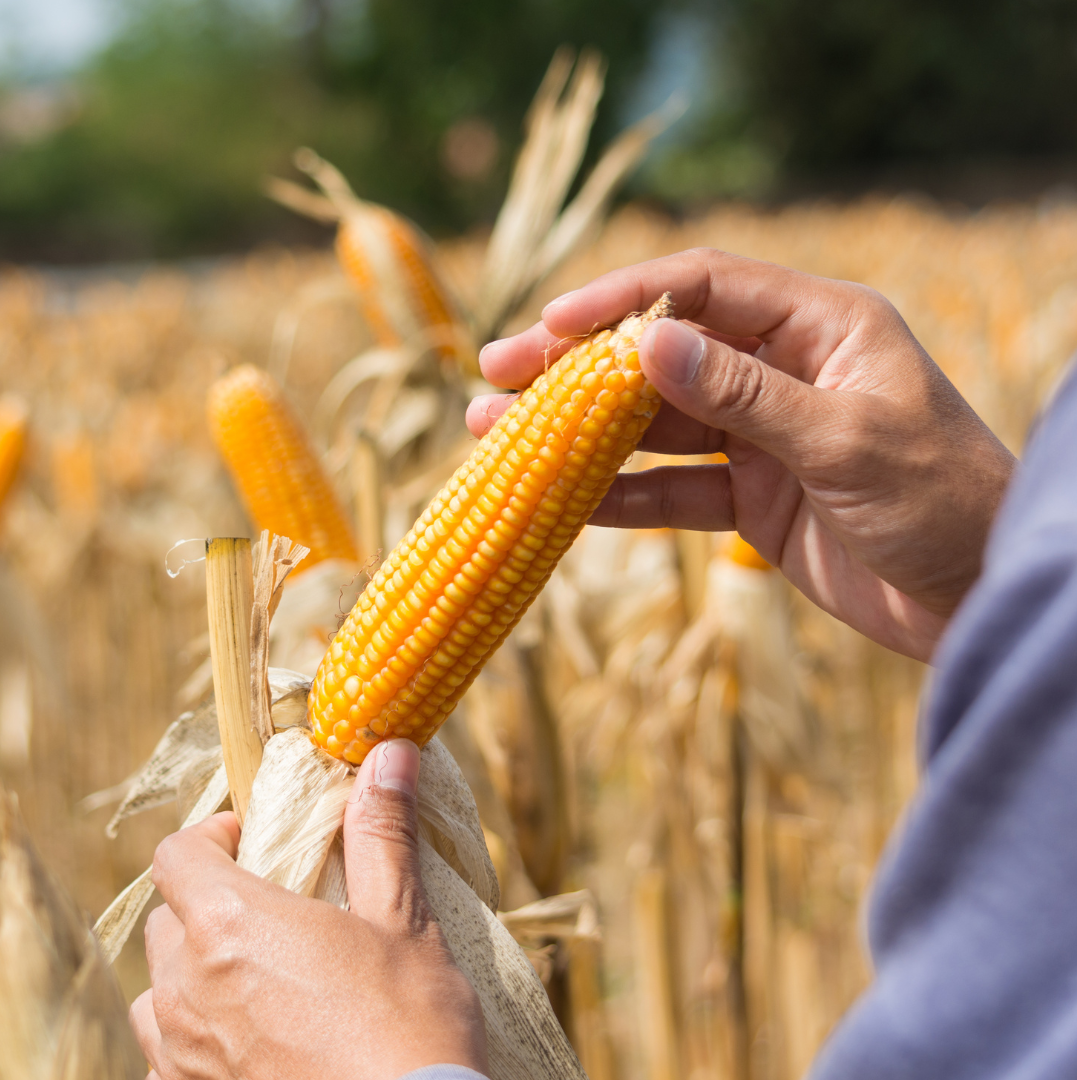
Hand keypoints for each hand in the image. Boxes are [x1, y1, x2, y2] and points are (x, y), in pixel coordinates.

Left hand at [129, 740, 487, 1079]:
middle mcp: (188, 990)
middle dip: (207, 901)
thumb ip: (381, 830)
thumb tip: (390, 753)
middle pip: (166, 921)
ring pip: (158, 995)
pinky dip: (196, 1037)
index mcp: (232, 926)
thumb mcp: (401, 917)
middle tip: (268, 906)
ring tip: (256, 977)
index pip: (175, 856)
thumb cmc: (408, 1022)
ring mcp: (181, 1057)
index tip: (254, 839)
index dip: (210, 836)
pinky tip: (253, 1041)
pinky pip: (167, 1059)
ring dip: (193, 972)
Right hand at [470, 249, 1015, 660]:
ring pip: (655, 424)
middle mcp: (783, 370)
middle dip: (579, 364)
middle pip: (664, 354)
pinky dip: (620, 496)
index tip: (552, 324)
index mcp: (820, 326)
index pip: (704, 287)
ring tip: (500, 432)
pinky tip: (563, 500)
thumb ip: (747, 395)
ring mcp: (761, 437)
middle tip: (498, 373)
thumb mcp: (847, 441)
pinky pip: (672, 489)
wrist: (976, 598)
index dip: (624, 300)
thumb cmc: (942, 503)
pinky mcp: (750, 497)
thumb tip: (648, 347)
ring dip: (582, 432)